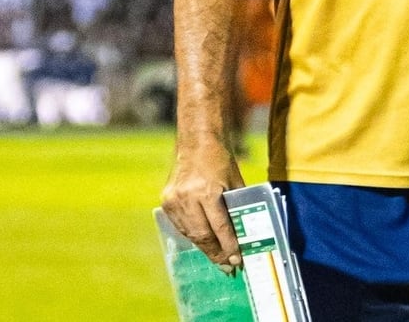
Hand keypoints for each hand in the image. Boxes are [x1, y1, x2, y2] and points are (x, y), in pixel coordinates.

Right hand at [160, 136, 245, 270]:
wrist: (197, 142)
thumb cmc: (221, 160)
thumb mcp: (235, 181)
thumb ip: (236, 206)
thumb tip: (243, 234)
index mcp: (208, 191)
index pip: (220, 226)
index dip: (229, 246)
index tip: (236, 260)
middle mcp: (188, 197)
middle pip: (202, 235)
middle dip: (216, 253)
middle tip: (227, 266)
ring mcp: (174, 200)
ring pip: (190, 233)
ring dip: (204, 247)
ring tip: (217, 258)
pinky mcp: (166, 201)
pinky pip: (180, 225)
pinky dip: (192, 235)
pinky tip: (203, 241)